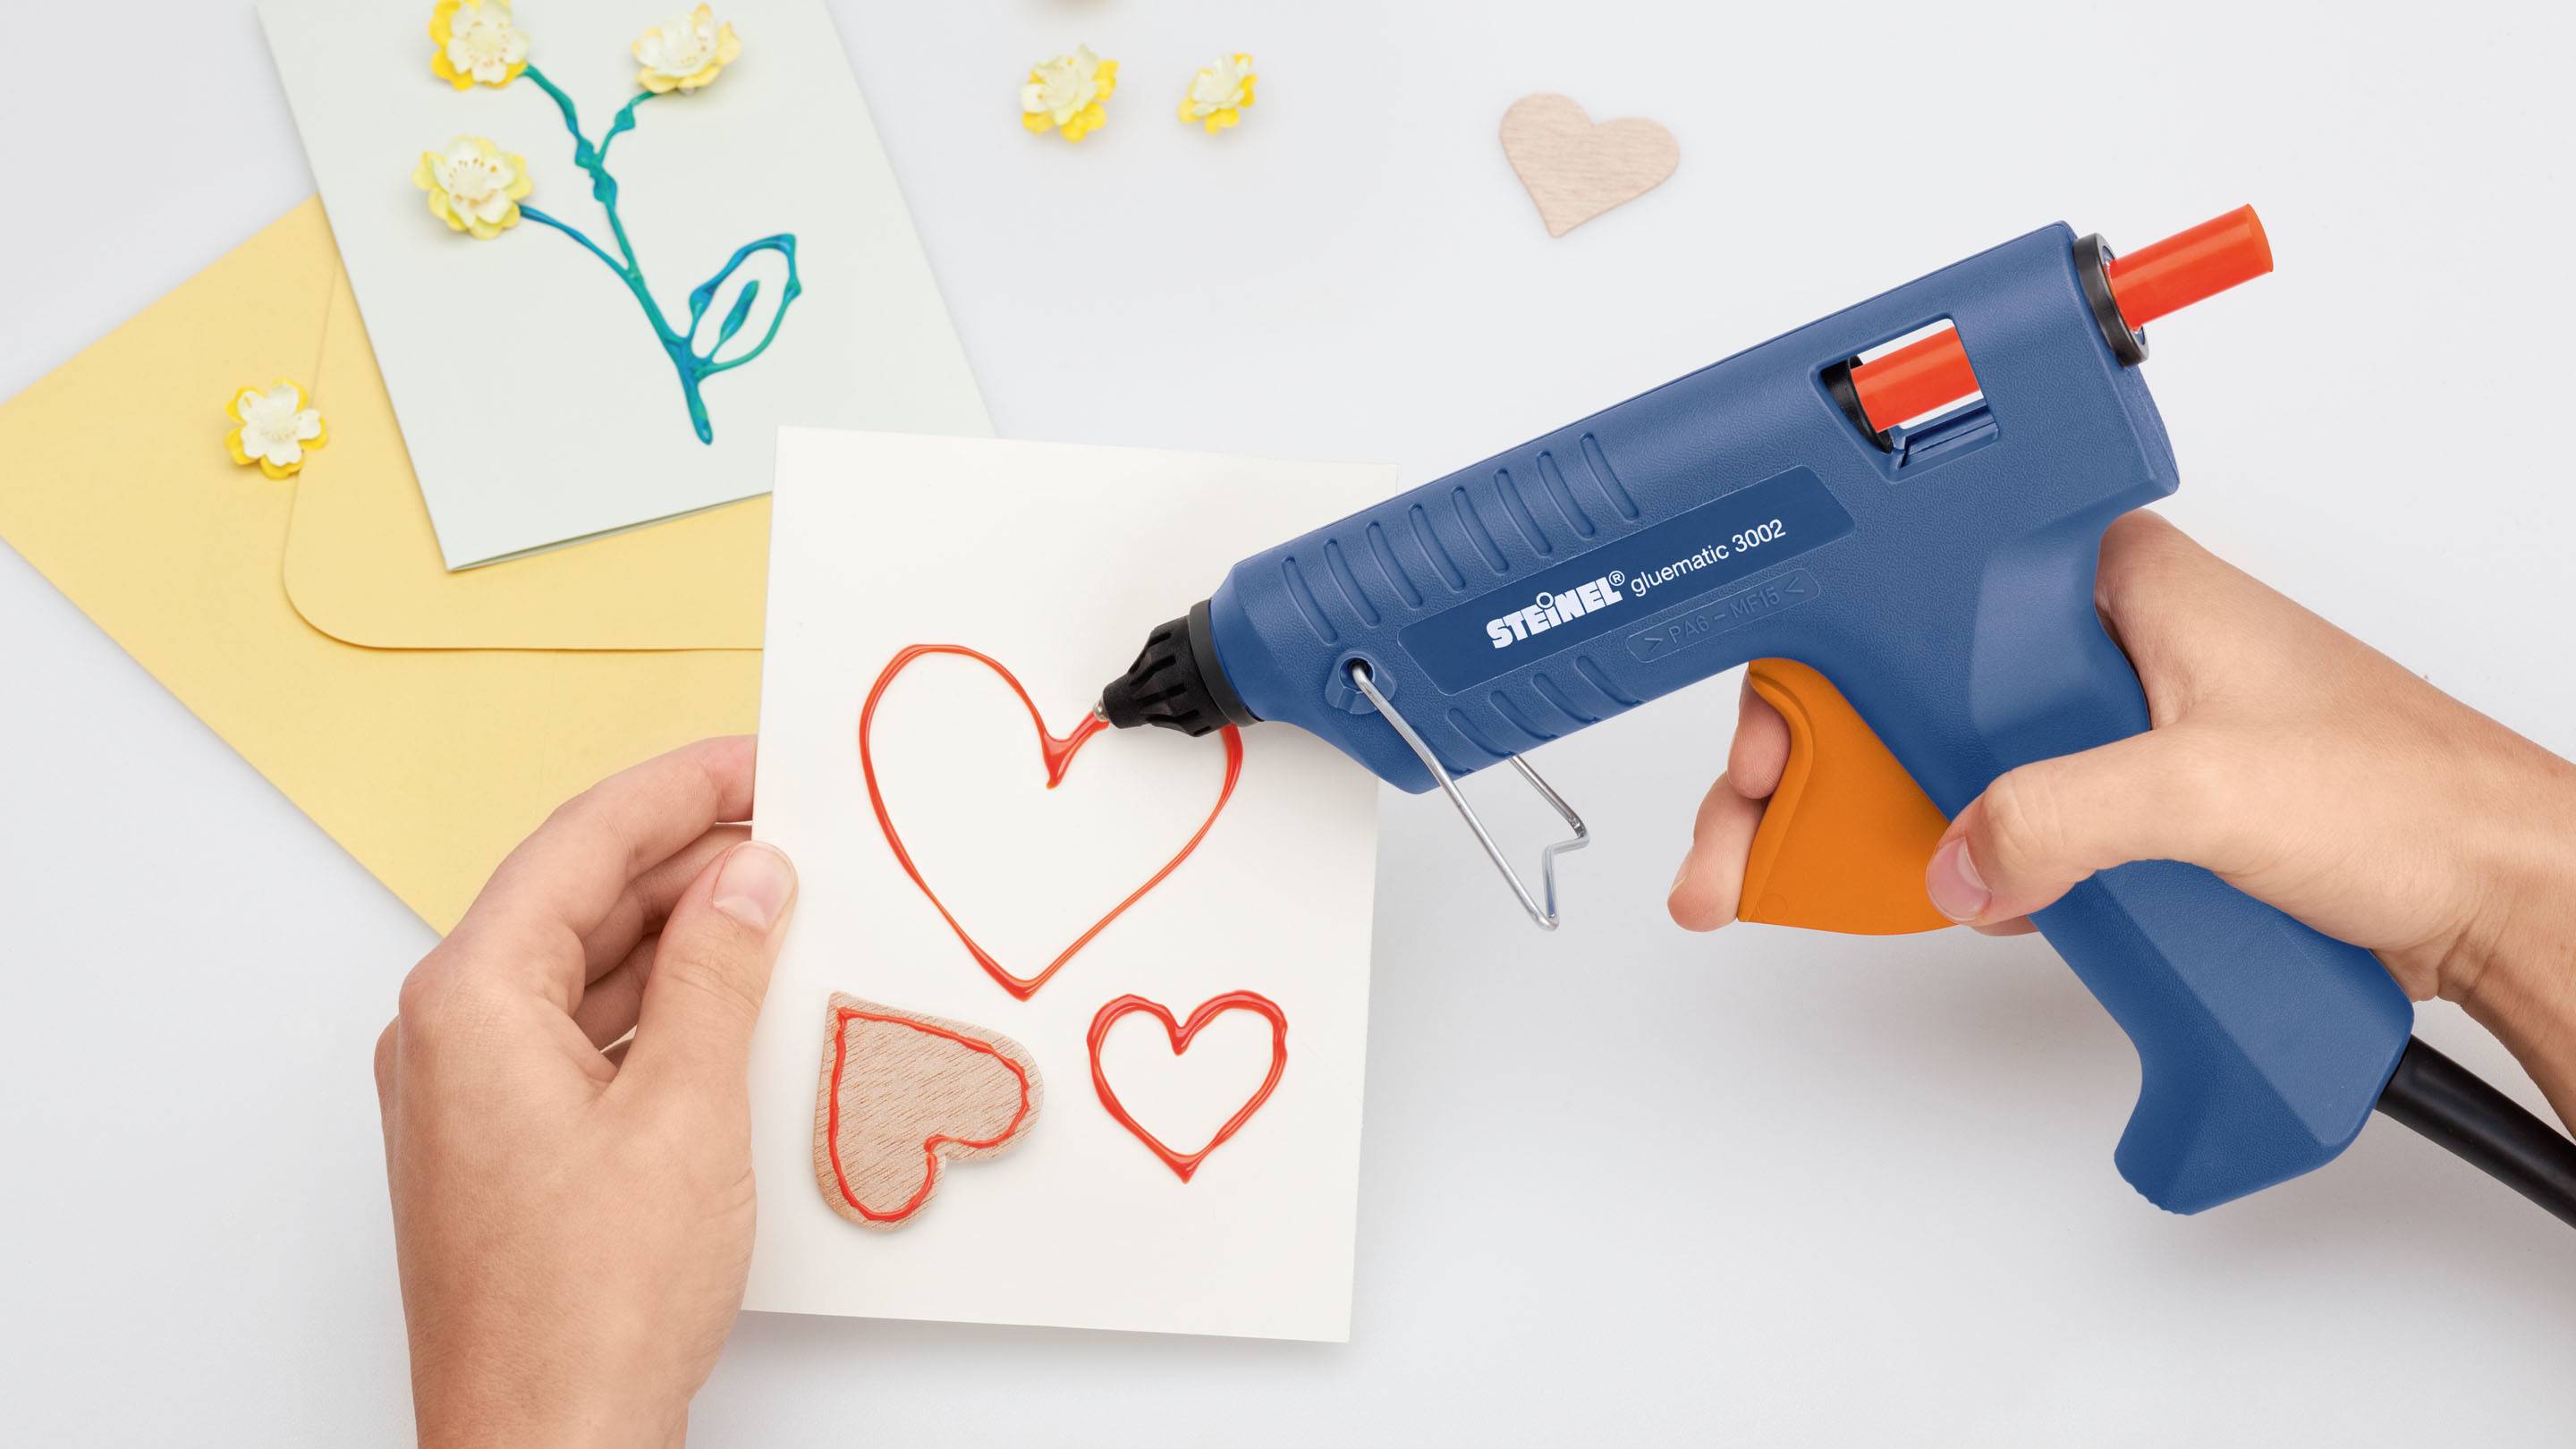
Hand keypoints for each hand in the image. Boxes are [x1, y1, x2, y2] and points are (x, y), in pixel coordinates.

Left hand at [373, 736, 797, 1447]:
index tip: (756, 758)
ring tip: (778, 905)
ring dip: (678, 934)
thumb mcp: (686, 1111)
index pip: (581, 845)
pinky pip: (584, 1035)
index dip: (680, 790)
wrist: (546, 1446)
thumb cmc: (586, 1307)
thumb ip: (719, 973)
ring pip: (583, 969)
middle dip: (686, 857)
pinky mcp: (505, 1148)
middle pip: (575, 899)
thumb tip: (748, 878)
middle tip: (788, 824)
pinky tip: (734, 1003)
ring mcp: (471, 1096)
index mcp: (469, 1001)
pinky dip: (660, 1006)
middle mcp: (449, 1037)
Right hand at [1668, 512, 2575, 1124]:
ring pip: (1941, 760)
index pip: (1911, 600)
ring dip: (1864, 825)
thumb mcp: (2206, 793)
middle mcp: (2096, 639)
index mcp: (2108, 582)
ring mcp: (2108, 721)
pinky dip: (1952, 860)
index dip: (1814, 677)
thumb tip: (1953, 860)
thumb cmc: (2410, 796)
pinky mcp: (2128, 796)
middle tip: (1734, 856)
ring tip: (1781, 882)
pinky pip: (2003, 817)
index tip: (1756, 754)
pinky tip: (1928, 898)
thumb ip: (2061, 817)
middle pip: (1901, 691)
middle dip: (1802, 775)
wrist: (2503, 895)